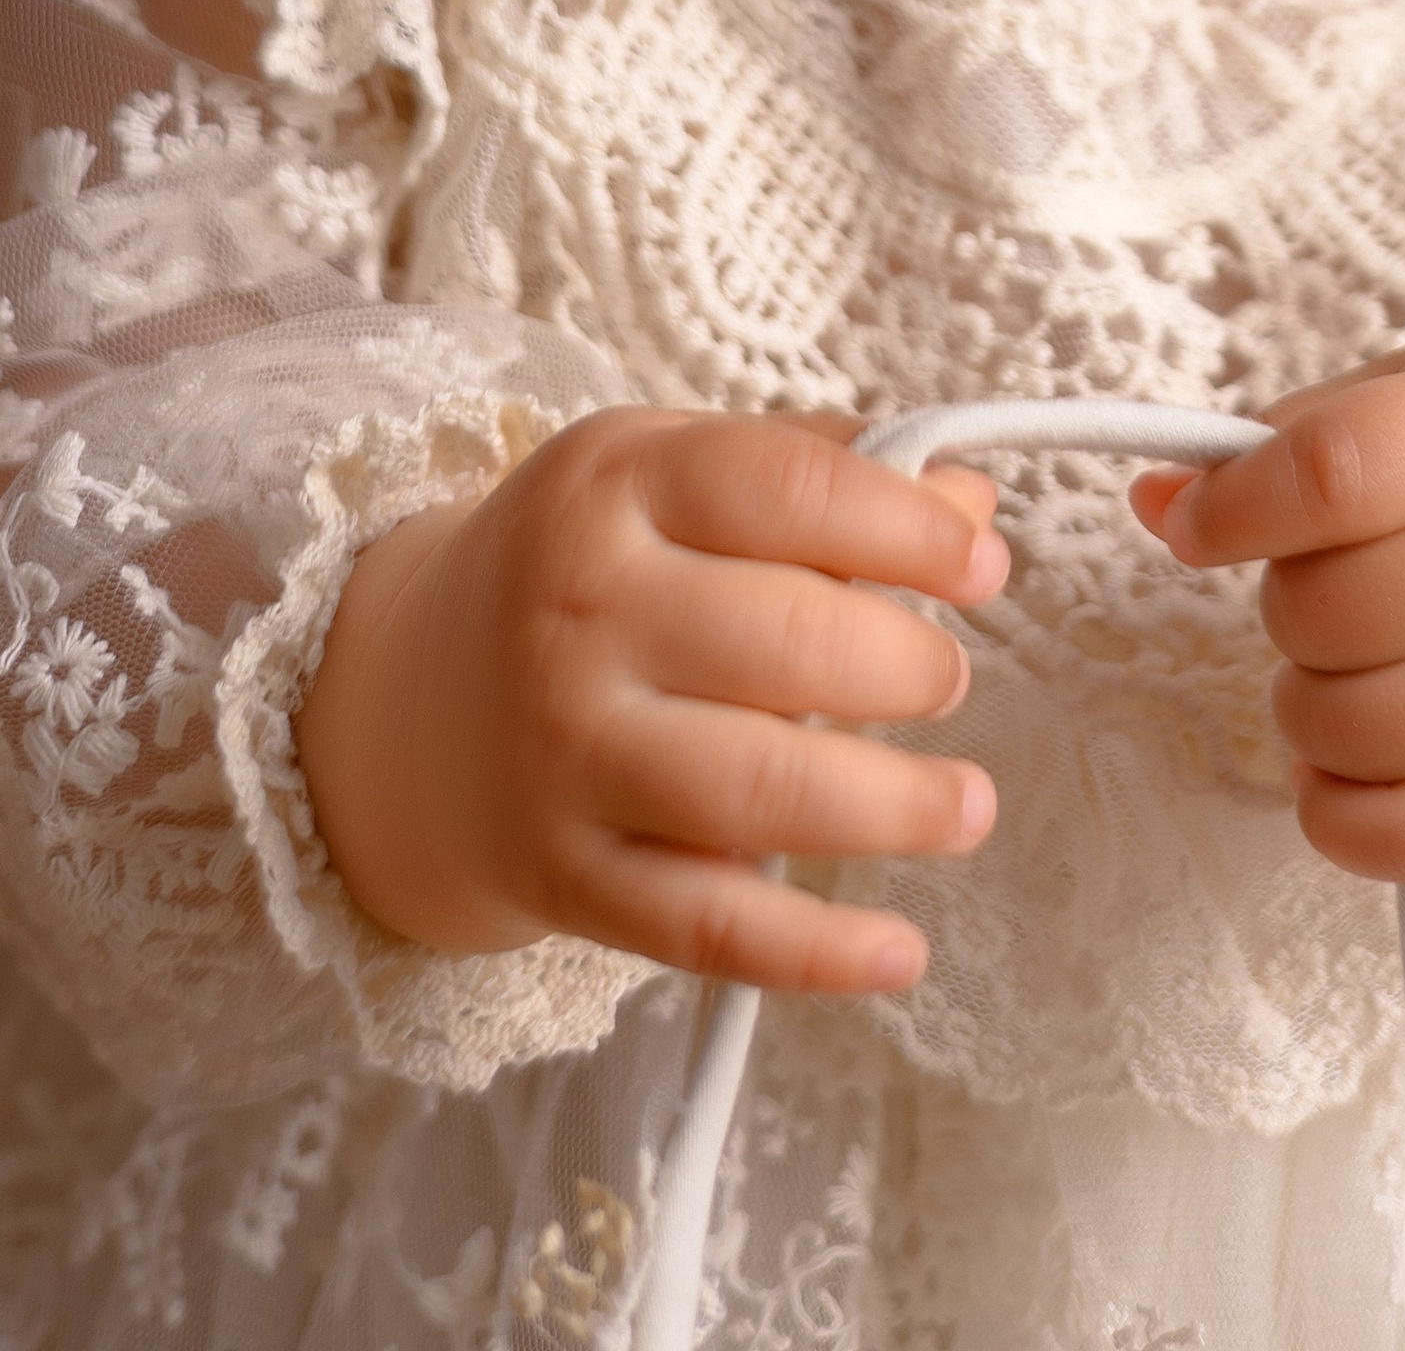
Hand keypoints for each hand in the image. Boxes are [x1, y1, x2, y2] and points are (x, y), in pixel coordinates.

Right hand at [296, 410, 1006, 993]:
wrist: (400, 696)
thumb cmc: (584, 569)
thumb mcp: (671, 475)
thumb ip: (820, 475)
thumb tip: (974, 507)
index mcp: (614, 483)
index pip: (784, 488)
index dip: (908, 529)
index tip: (980, 569)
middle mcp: (580, 612)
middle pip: (787, 643)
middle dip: (908, 668)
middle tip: (945, 683)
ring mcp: (565, 751)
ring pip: (758, 790)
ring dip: (893, 808)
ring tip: (965, 805)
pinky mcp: (563, 876)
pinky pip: (705, 927)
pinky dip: (815, 952)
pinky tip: (900, 951)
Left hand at [1130, 335, 1404, 880]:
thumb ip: (1296, 438)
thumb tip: (1155, 506)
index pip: (1331, 475)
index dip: (1232, 508)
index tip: (1198, 524)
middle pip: (1318, 611)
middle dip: (1289, 601)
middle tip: (1341, 582)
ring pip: (1337, 728)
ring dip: (1308, 702)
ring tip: (1361, 661)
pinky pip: (1394, 838)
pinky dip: (1338, 808)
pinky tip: (1358, 757)